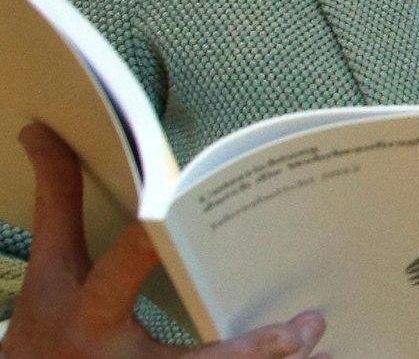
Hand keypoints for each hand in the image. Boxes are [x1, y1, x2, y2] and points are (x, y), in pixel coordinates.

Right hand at [3, 124, 326, 358]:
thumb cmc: (49, 328)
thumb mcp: (50, 271)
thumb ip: (59, 205)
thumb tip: (42, 130)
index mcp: (91, 316)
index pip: (117, 278)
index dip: (141, 250)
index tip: (165, 222)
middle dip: (252, 351)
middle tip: (307, 329)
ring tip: (327, 342)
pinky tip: (321, 356)